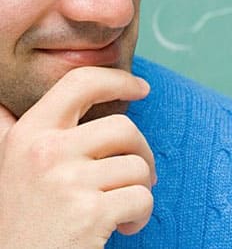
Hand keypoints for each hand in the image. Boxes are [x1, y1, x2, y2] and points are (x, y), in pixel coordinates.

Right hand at [0, 66, 155, 247]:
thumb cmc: (22, 220)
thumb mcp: (8, 166)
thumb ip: (10, 131)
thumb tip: (2, 104)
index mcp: (28, 135)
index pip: (80, 83)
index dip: (118, 79)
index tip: (141, 87)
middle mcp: (45, 153)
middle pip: (124, 127)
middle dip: (142, 152)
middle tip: (139, 176)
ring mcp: (68, 182)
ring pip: (138, 166)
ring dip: (140, 190)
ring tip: (121, 209)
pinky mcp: (91, 213)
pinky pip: (142, 198)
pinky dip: (141, 215)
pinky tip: (123, 227)